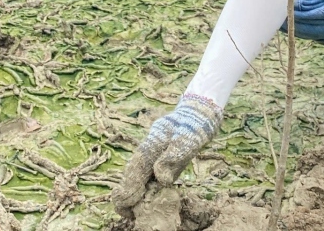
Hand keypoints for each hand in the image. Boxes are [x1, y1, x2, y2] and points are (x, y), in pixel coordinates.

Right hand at [110, 94, 221, 211]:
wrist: (200, 111)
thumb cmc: (195, 124)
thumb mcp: (188, 139)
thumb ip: (173, 157)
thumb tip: (160, 179)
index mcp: (153, 144)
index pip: (136, 170)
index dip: (128, 188)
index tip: (123, 203)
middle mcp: (149, 147)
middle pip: (133, 172)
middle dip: (127, 191)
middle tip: (125, 212)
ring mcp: (154, 150)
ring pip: (138, 171)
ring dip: (134, 188)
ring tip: (130, 208)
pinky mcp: (160, 154)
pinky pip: (148, 170)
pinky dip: (143, 183)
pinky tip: (144, 193)